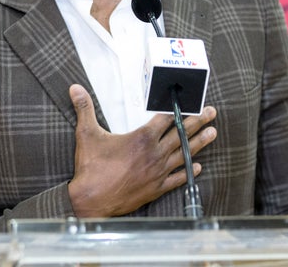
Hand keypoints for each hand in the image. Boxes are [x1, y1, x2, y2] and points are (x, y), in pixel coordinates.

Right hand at [67, 84, 216, 217]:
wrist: (92, 201)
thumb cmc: (90, 167)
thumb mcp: (86, 133)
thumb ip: (84, 108)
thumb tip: (75, 87)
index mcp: (142, 138)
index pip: (166, 119)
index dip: (180, 109)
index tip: (193, 101)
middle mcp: (154, 154)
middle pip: (181, 134)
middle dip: (198, 121)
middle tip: (212, 112)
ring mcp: (158, 172)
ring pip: (184, 154)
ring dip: (200, 143)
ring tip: (213, 133)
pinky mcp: (156, 188)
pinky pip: (178, 178)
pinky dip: (189, 172)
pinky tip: (198, 167)